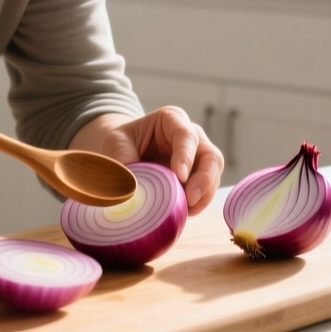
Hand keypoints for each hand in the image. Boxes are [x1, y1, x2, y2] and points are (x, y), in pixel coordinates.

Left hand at [74, 108, 223, 213]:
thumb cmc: (121, 143)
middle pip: (211, 156)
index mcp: (172, 119)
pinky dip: (198, 203)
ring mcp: (198, 157)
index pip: (186, 135)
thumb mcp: (116, 145)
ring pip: (214, 175)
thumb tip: (132, 191)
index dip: (186, 156)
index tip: (180, 176)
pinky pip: (206, 191)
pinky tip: (185, 212)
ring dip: (203, 195)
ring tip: (186, 210)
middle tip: (190, 199)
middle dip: (204, 179)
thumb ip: (125, 162)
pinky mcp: (198, 177)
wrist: (122, 153)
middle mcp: (192, 136)